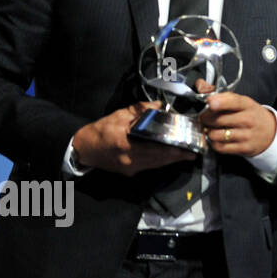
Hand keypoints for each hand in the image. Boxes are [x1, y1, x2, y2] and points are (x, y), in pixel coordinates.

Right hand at [71, 102, 190, 175]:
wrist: (83, 149)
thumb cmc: (101, 130)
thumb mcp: (118, 115)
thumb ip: (140, 110)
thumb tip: (160, 105)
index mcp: (125, 142)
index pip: (153, 147)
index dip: (171, 148)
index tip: (185, 146)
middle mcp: (128, 158)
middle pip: (158, 158)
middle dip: (177, 156)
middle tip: (193, 152)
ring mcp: (129, 167)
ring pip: (155, 165)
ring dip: (171, 161)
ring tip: (187, 156)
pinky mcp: (129, 171)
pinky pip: (149, 167)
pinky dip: (161, 162)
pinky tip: (171, 158)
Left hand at [199, 92, 276, 156]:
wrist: (270, 132)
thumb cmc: (251, 115)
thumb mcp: (241, 102)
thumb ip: (220, 94)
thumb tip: (200, 85)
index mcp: (247, 104)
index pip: (234, 102)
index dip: (220, 102)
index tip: (209, 102)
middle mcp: (248, 119)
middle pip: (218, 119)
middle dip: (205, 118)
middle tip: (204, 117)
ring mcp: (246, 135)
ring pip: (216, 134)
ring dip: (208, 132)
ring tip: (211, 128)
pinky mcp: (243, 148)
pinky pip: (220, 147)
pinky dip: (214, 143)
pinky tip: (217, 138)